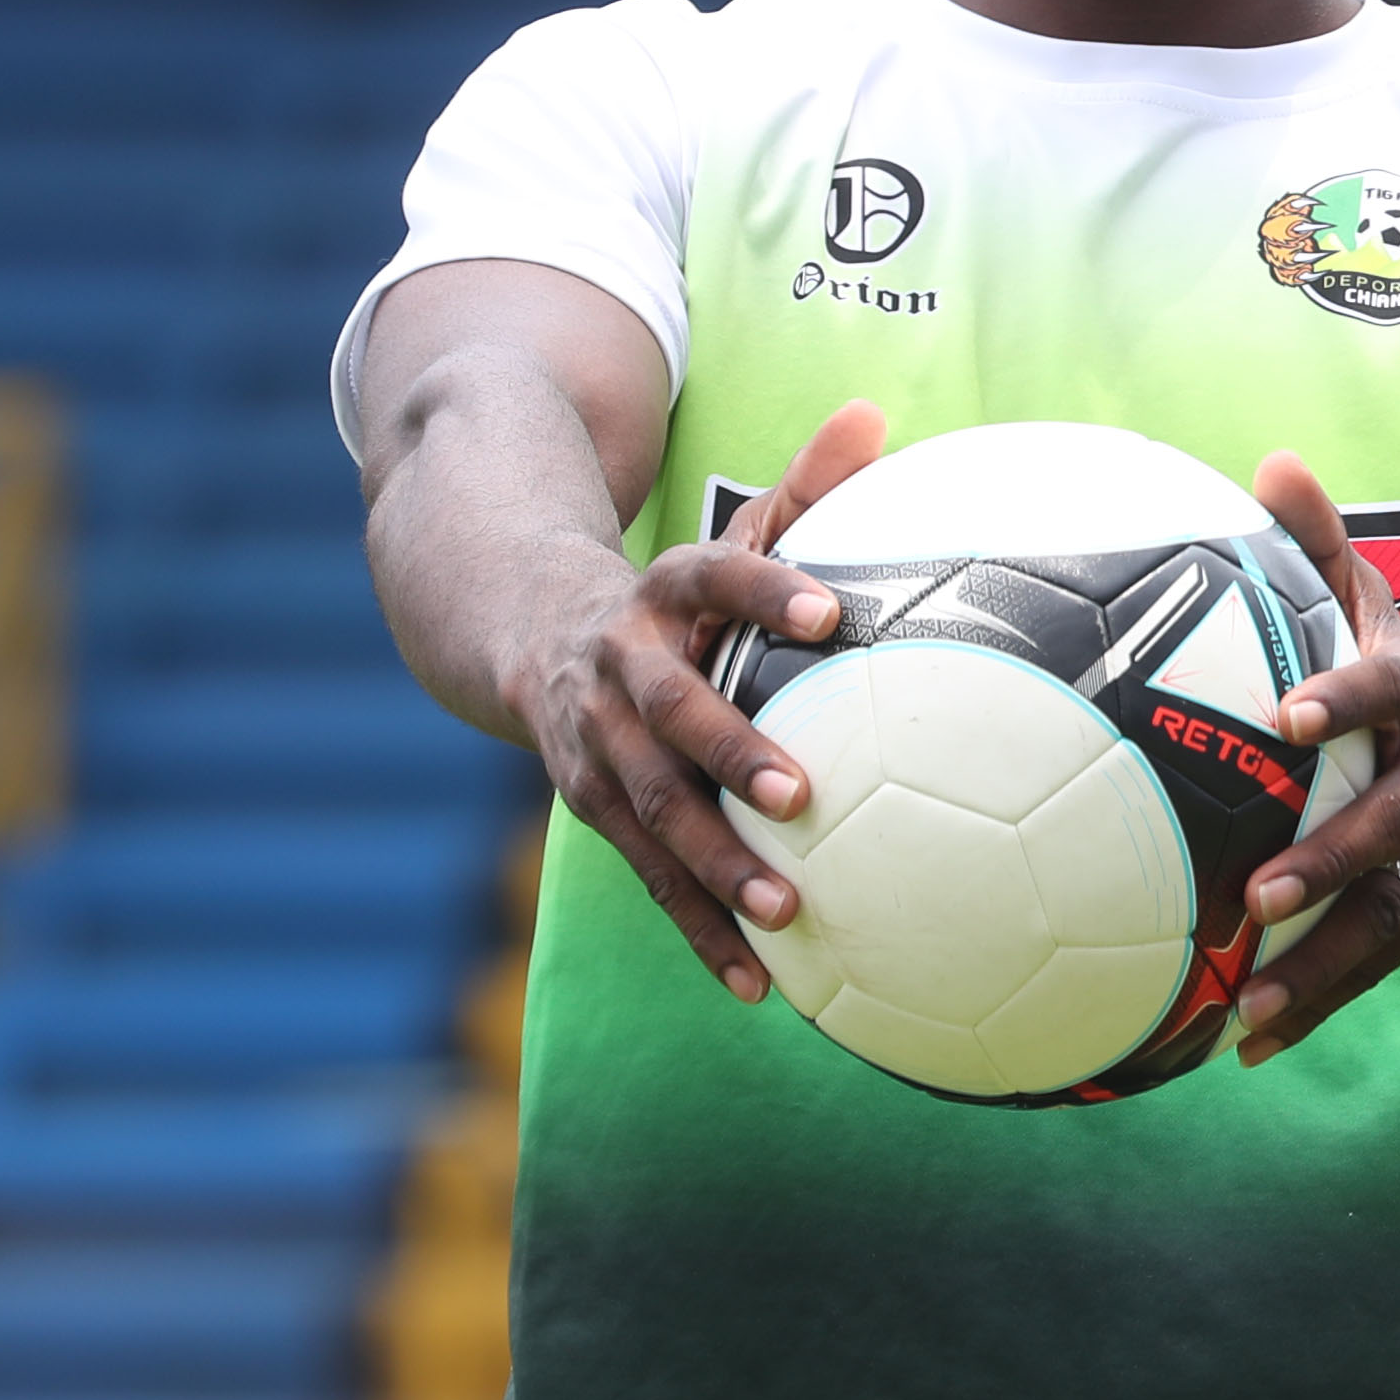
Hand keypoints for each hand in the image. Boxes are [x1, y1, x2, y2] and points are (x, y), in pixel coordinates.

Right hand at [509, 400, 884, 1000]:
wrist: (524, 631)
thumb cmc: (674, 594)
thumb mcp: (723, 534)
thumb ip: (802, 486)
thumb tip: (874, 414)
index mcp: (660, 594)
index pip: (711, 576)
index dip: (764, 587)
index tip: (826, 608)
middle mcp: (619, 668)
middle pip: (673, 712)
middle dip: (730, 753)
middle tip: (802, 793)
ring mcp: (596, 745)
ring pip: (650, 808)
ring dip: (712, 863)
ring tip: (784, 910)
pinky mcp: (592, 806)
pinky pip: (648, 875)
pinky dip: (697, 929)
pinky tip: (756, 985)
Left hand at [1225, 452, 1399, 1064]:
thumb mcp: (1388, 606)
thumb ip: (1325, 544)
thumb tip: (1269, 462)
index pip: (1394, 688)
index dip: (1347, 699)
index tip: (1287, 717)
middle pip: (1395, 823)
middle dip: (1332, 862)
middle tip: (1260, 895)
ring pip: (1393, 912)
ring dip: (1322, 960)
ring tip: (1249, 996)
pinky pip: (1385, 958)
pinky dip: (1324, 998)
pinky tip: (1251, 1039)